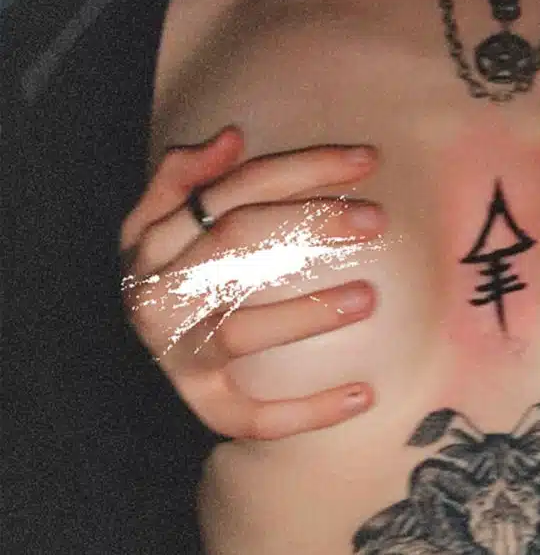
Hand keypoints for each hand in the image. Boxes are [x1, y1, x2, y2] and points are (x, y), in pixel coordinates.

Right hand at [120, 128, 384, 440]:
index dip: (300, 169)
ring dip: (307, 312)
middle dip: (310, 225)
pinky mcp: (208, 407)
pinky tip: (365, 394)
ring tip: (369, 298)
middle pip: (235, 245)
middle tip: (376, 220)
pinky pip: (258, 417)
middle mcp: (158, 298)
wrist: (153, 366)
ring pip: (242, 331)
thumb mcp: (161, 227)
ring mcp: (181, 357)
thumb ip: (187, 180)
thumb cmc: (173, 281)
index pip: (231, 192)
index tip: (367, 161)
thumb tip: (232, 138)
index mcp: (150, 245)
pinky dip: (311, 410)